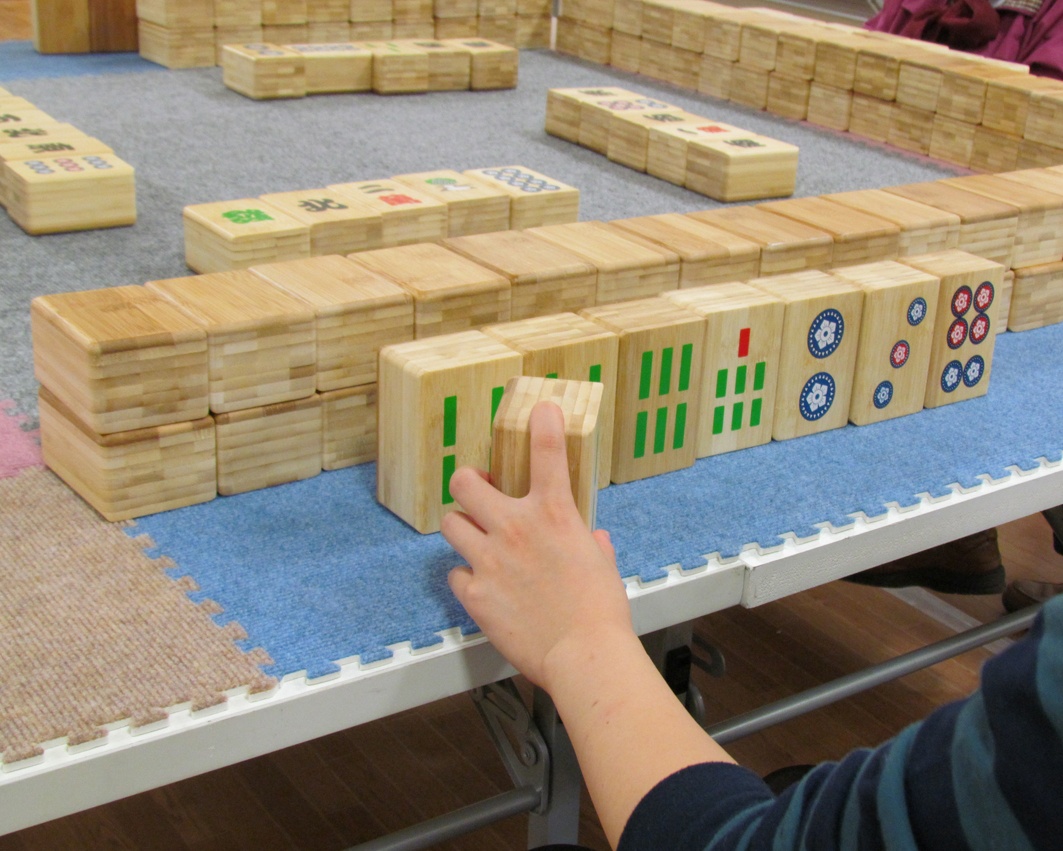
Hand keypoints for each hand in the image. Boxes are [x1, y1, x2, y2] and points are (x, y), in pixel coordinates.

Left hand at [441, 401, 632, 689]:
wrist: (583, 655)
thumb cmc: (601, 612)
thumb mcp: (602, 566)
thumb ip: (592, 546)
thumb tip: (594, 542)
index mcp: (554, 514)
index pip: (546, 451)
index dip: (543, 422)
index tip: (542, 409)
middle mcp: (515, 528)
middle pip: (465, 482)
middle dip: (468, 482)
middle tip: (479, 491)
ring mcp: (489, 559)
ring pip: (451, 523)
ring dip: (463, 527)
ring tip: (476, 538)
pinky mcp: (475, 593)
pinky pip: (456, 573)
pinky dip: (467, 576)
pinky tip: (483, 586)